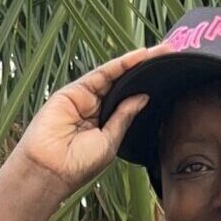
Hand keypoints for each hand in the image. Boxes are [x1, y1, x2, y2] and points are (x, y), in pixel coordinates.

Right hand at [10, 41, 173, 196]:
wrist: (50, 168)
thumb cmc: (78, 164)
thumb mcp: (110, 141)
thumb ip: (124, 117)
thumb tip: (142, 98)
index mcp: (105, 125)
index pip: (129, 101)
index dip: (146, 89)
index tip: (169, 79)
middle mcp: (95, 109)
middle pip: (124, 85)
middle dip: (144, 70)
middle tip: (168, 55)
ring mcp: (84, 98)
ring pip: (114, 76)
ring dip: (135, 62)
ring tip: (159, 51)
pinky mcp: (74, 91)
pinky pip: (101, 74)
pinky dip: (120, 64)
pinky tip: (138, 57)